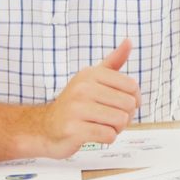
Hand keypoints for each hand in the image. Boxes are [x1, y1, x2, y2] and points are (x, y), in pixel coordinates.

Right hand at [39, 39, 141, 158]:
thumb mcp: (92, 78)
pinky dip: (108, 138)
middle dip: (126, 116)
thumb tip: (129, 41)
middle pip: (128, 104)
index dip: (135, 99)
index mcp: (90, 74)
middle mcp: (83, 88)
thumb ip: (113, 61)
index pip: (132, 86)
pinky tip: (96, 134)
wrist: (45, 127)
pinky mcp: (73, 129)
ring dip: (117, 128)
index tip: (123, 104)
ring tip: (103, 125)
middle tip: (111, 118)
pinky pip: (109, 135)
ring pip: (120, 120)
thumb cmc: (76, 103)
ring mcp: (76, 108)